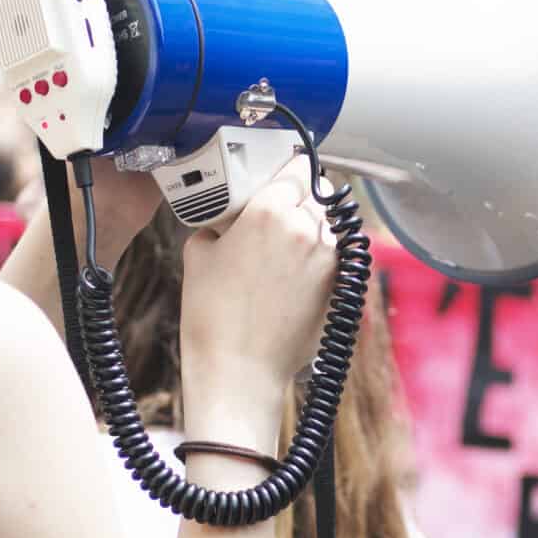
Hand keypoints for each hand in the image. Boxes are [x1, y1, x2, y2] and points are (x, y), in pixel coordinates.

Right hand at [179, 154, 331, 434]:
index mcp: (268, 211)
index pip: (297, 167)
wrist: (239, 370)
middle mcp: (306, 228)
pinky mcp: (338, 284)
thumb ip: (222, 219)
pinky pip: (335, 254)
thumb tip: (234, 213)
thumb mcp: (199, 251)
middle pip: (317, 193)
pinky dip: (320, 255)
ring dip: (312, 227)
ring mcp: (328, 258)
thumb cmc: (213, 316)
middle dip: (300, 198)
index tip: (280, 174)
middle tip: (276, 212)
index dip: (288, 169)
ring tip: (282, 249)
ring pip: (329, 224)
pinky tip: (293, 273)